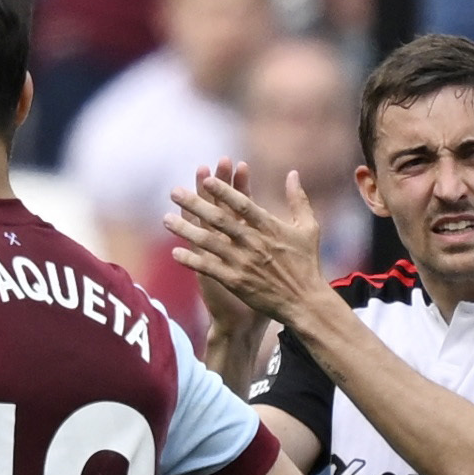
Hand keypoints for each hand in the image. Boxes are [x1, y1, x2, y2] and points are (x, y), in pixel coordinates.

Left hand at [165, 162, 323, 327]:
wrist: (303, 301)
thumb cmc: (307, 263)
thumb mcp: (308, 227)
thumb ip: (299, 199)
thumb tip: (293, 173)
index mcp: (270, 227)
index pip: (242, 204)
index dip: (223, 190)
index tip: (206, 178)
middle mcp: (254, 242)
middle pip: (219, 219)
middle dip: (195, 203)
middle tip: (174, 192)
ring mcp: (243, 262)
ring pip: (208, 242)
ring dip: (185, 230)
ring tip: (165, 219)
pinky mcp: (236, 281)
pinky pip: (208, 268)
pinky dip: (191, 260)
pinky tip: (174, 252)